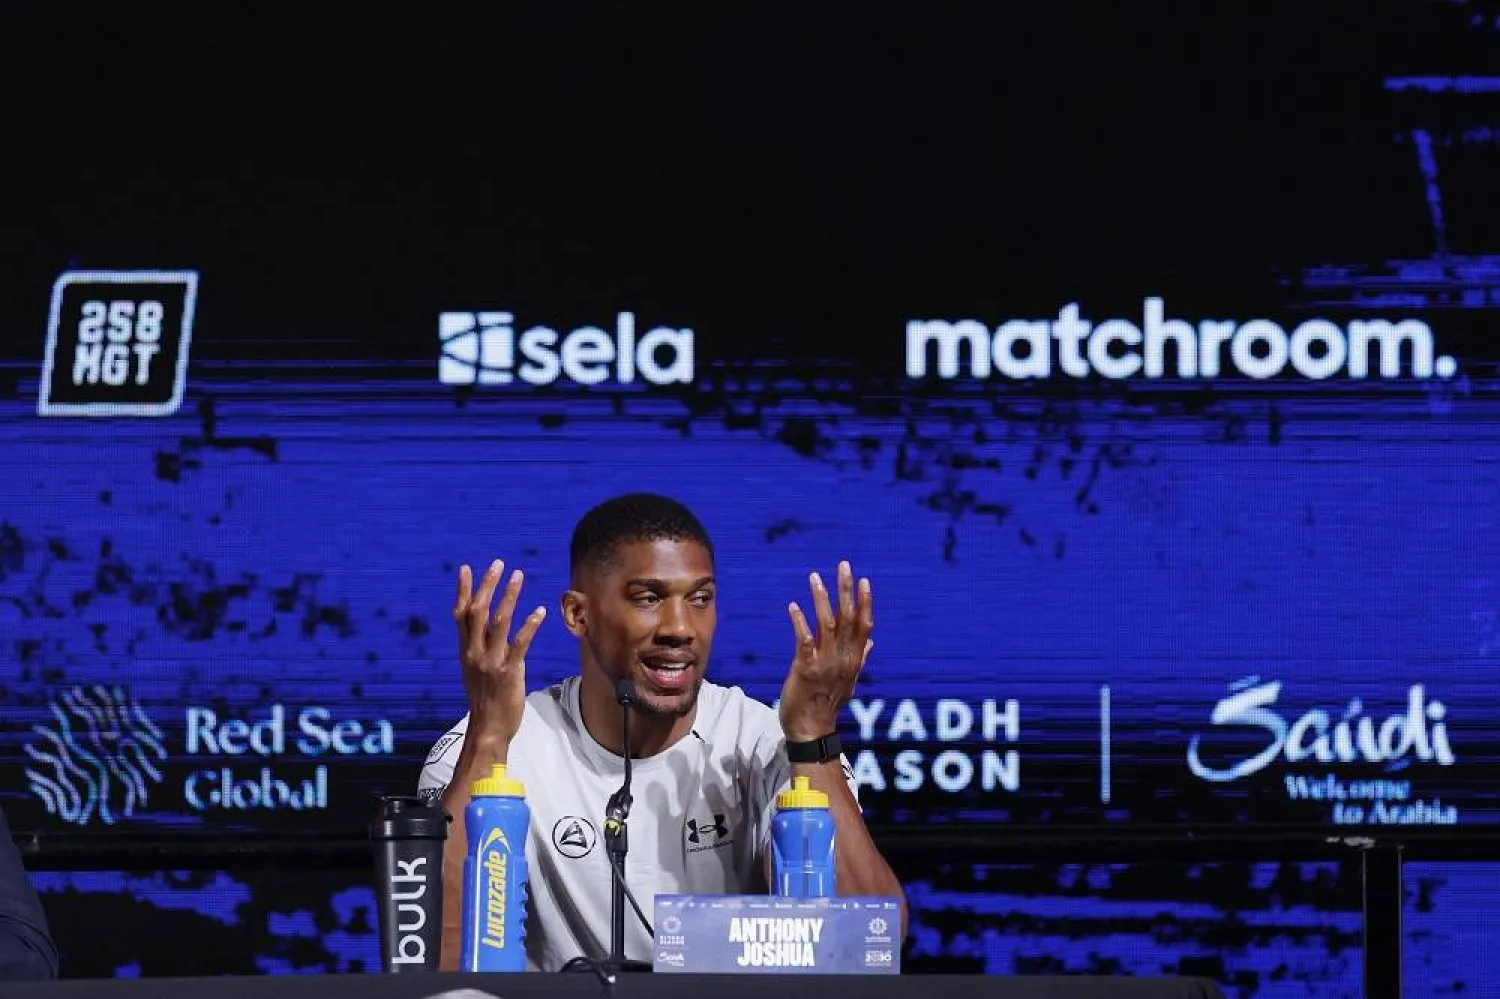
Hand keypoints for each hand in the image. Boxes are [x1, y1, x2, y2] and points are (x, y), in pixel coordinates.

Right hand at [453, 560, 546, 748]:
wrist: (487, 728)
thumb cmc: (484, 699)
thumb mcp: (473, 670)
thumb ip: (477, 648)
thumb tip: (482, 627)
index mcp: (465, 651)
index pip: (460, 614)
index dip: (463, 590)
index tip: (466, 568)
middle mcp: (475, 653)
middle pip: (477, 611)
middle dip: (487, 585)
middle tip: (498, 564)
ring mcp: (491, 662)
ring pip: (498, 622)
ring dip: (509, 597)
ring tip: (518, 576)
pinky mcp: (508, 672)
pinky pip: (519, 644)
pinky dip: (529, 625)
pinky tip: (539, 610)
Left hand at [780, 560, 873, 741]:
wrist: (811, 731)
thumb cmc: (828, 704)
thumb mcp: (849, 680)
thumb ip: (860, 657)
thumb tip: (871, 640)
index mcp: (855, 659)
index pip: (864, 624)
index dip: (864, 602)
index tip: (863, 580)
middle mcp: (844, 659)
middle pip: (847, 618)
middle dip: (846, 590)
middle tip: (843, 565)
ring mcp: (825, 664)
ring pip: (827, 624)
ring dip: (821, 599)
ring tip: (814, 577)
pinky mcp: (805, 669)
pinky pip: (804, 641)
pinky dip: (799, 622)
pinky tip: (793, 606)